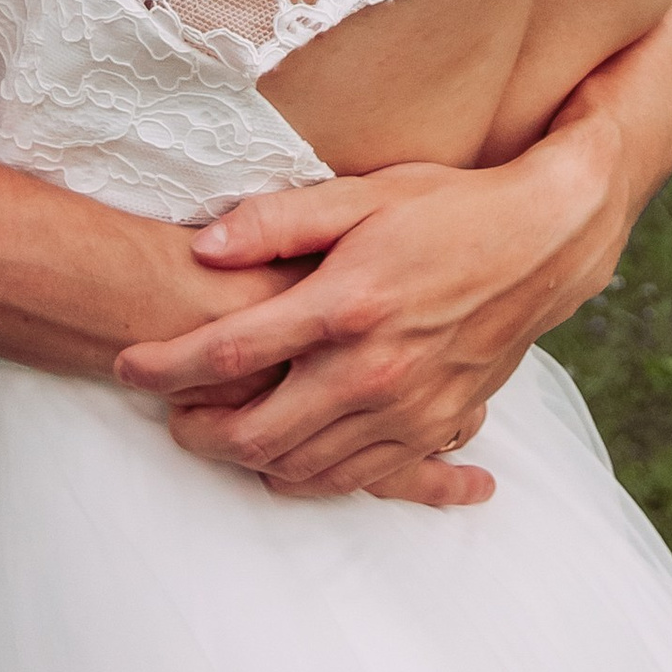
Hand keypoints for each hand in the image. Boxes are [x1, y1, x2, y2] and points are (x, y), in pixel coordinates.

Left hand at [115, 131, 631, 501]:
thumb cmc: (448, 207)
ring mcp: (407, 409)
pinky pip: (359, 477)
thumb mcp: (362, 194)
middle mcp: (372, 370)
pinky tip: (291, 452)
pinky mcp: (435, 427)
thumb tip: (203, 247)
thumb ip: (279, 221)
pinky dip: (314, 473)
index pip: (230, 353)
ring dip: (249, 457)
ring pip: (302, 467)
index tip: (127, 366)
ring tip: (220, 429)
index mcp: (345, 306)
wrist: (544, 243)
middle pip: (255, 434)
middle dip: (196, 432)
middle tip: (168, 414)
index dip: (166, 368)